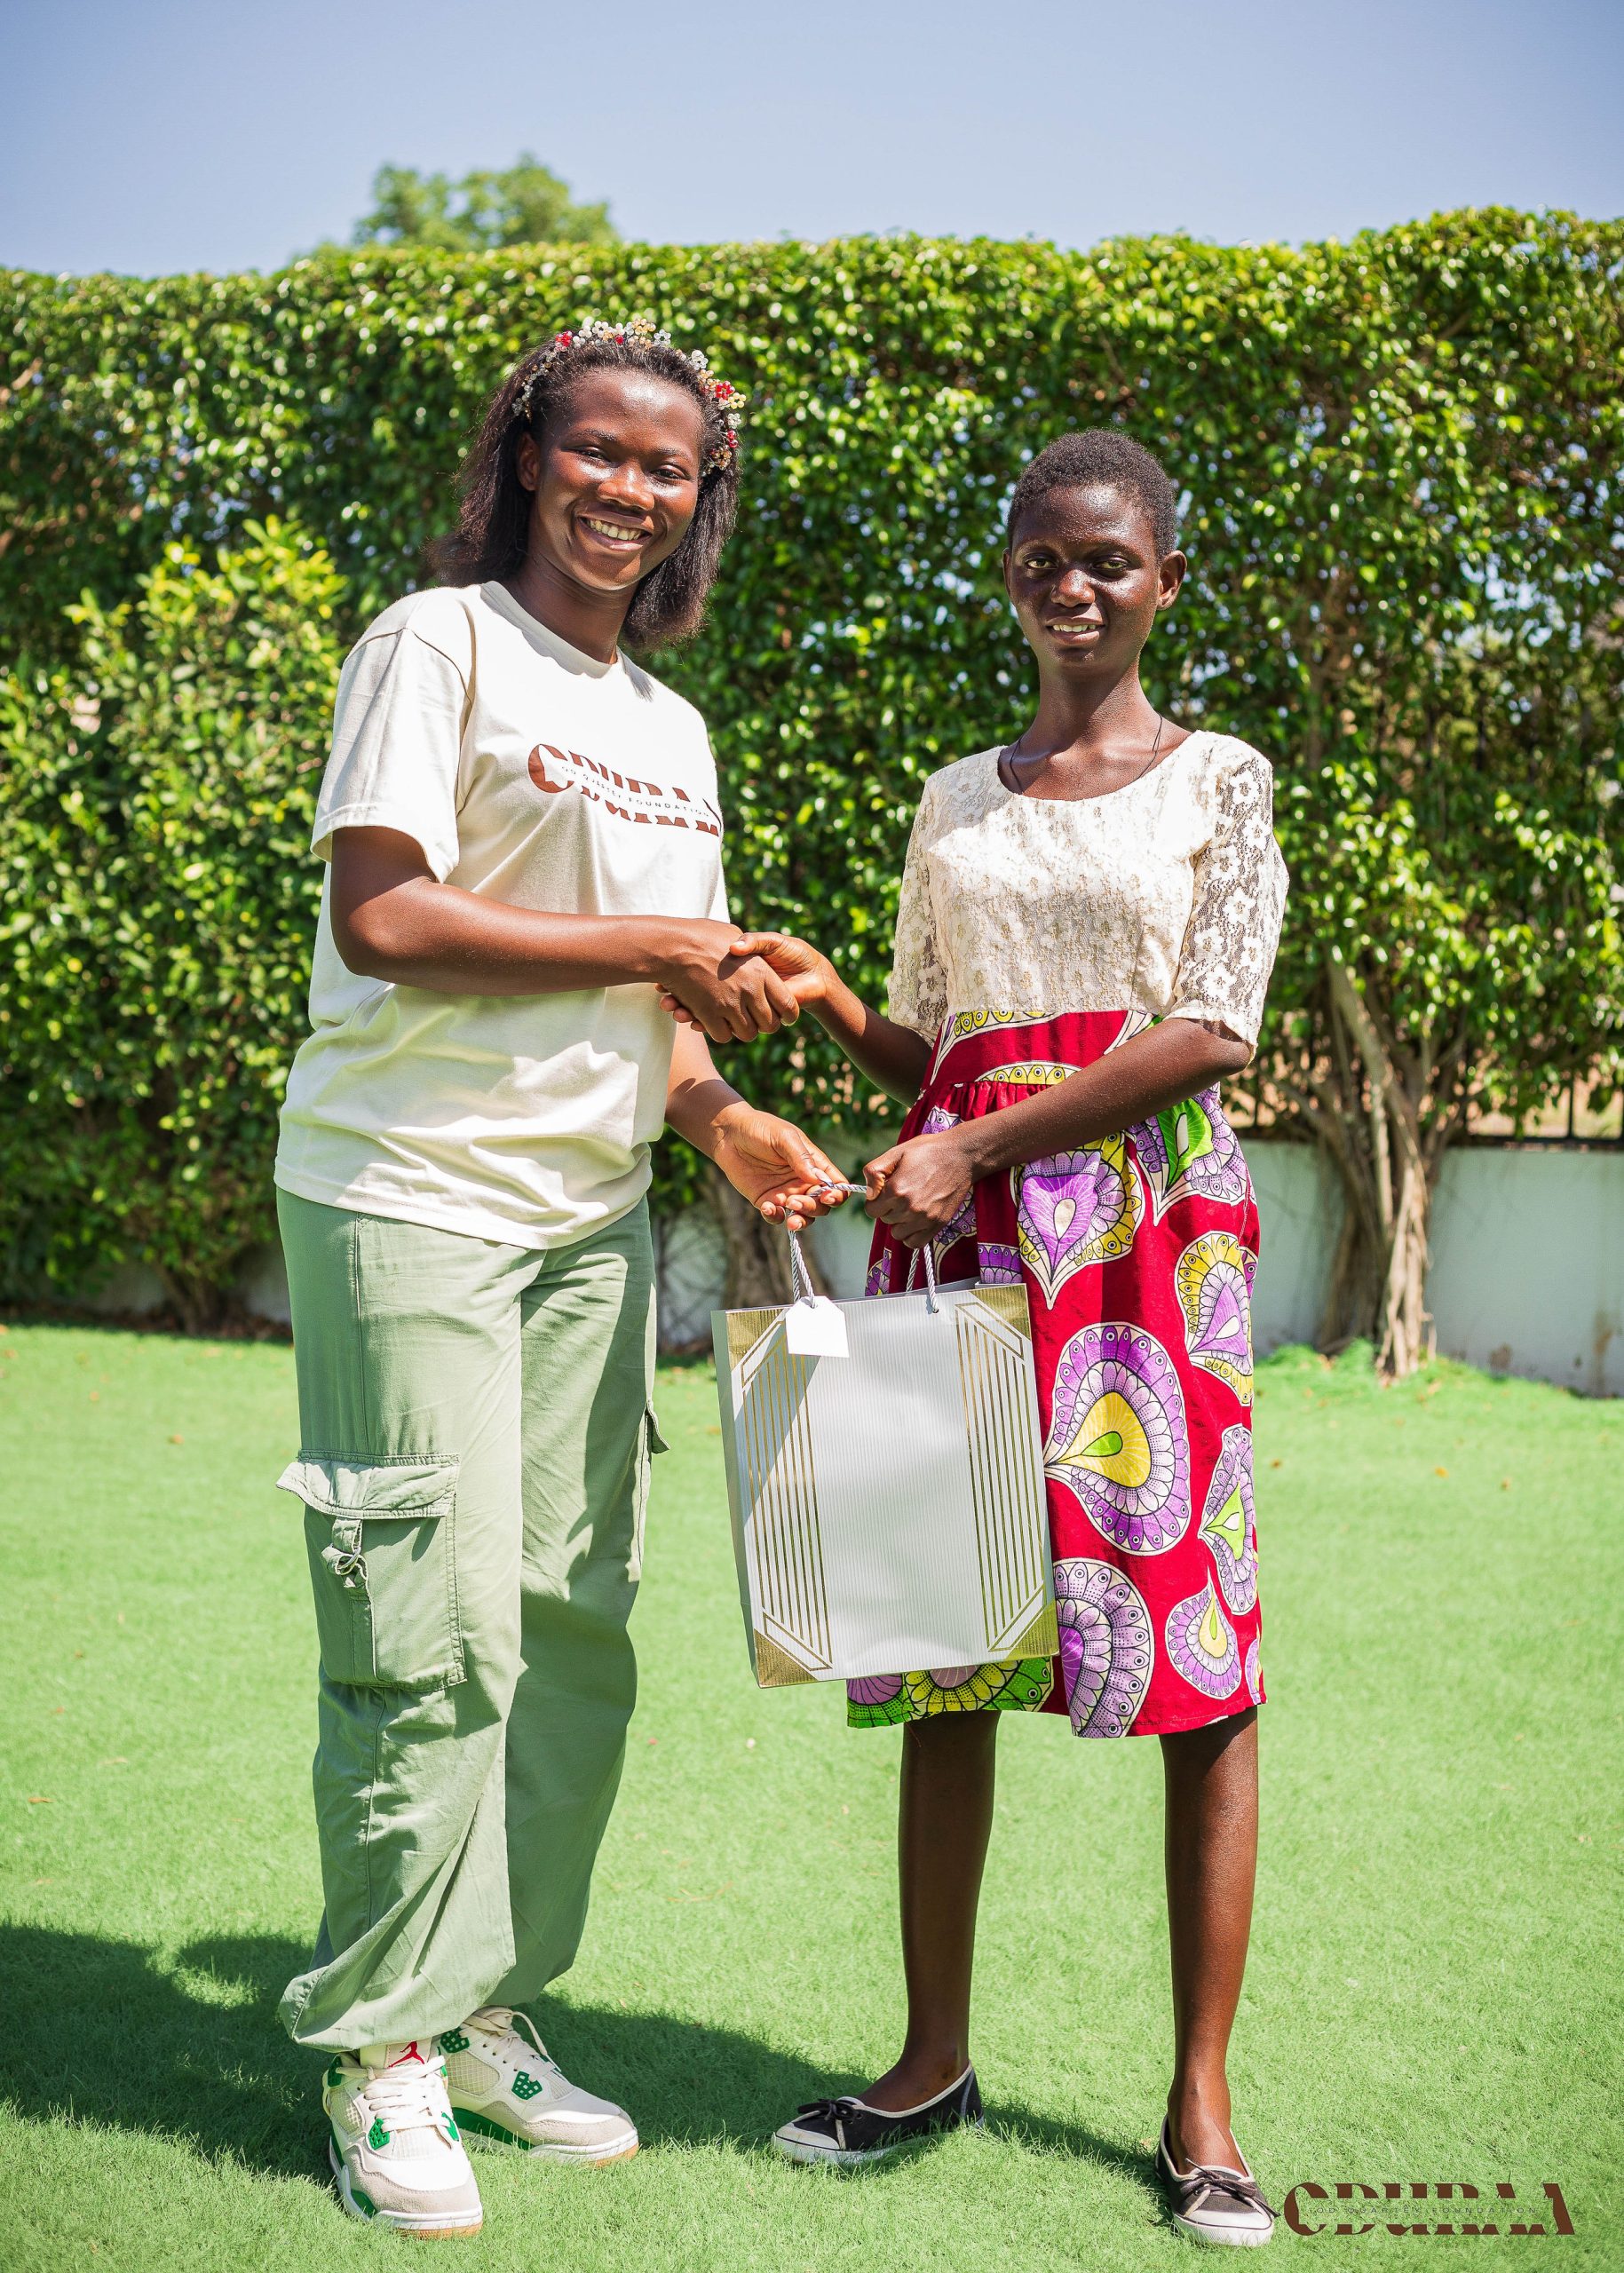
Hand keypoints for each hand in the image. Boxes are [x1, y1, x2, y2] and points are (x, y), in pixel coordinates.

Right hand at [652, 920, 800, 1044]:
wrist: (671, 944)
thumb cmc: (700, 935)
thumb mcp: (731, 933)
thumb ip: (747, 944)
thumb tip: (751, 953)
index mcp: (761, 971)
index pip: (787, 1003)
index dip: (786, 1014)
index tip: (780, 1016)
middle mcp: (749, 989)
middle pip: (769, 1025)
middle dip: (762, 1026)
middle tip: (755, 1022)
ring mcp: (729, 1003)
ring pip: (746, 1034)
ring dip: (739, 1031)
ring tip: (734, 1022)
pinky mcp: (710, 1014)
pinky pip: (723, 1036)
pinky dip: (719, 1032)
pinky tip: (714, 1022)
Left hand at [712, 1105, 845, 1231]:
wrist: (729, 1134)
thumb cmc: (760, 1128)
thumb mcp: (784, 1137)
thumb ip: (801, 1158)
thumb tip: (820, 1180)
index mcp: (814, 1165)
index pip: (837, 1185)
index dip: (838, 1195)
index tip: (827, 1196)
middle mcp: (803, 1182)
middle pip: (822, 1205)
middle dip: (814, 1208)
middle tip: (796, 1200)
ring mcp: (785, 1193)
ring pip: (803, 1216)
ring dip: (800, 1219)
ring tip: (790, 1214)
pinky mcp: (766, 1201)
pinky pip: (777, 1217)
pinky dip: (776, 1217)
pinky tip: (768, 1208)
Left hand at [864, 1129, 974, 1247]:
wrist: (961, 1156)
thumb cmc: (929, 1151)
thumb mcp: (897, 1152)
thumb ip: (875, 1171)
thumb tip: (868, 1192)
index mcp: (896, 1189)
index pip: (871, 1210)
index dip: (875, 1201)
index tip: (885, 1192)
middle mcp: (909, 1207)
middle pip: (885, 1220)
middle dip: (889, 1208)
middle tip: (903, 1193)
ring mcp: (924, 1218)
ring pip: (897, 1233)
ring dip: (900, 1222)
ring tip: (910, 1206)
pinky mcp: (937, 1224)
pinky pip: (914, 1243)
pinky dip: (911, 1235)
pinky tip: (915, 1221)